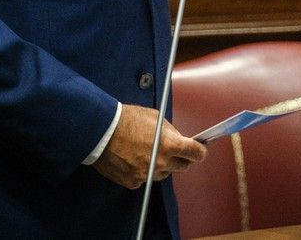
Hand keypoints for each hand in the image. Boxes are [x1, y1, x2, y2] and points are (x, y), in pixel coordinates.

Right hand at [92, 103, 206, 188]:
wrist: (101, 131)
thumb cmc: (127, 120)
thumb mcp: (155, 118)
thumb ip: (171, 131)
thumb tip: (179, 139)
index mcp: (169, 145)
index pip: (195, 153)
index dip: (199, 151)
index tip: (199, 150)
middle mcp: (160, 163)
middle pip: (182, 166)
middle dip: (180, 157)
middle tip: (173, 149)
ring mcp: (146, 175)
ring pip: (163, 174)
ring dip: (161, 165)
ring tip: (148, 152)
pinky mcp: (133, 182)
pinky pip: (145, 179)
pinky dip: (143, 171)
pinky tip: (134, 159)